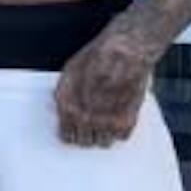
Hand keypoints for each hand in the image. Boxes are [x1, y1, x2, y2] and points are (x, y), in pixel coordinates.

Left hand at [55, 21, 159, 146]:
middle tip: (93, 123)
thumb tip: (63, 111)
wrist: (127, 48)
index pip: (66, 134)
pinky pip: (121, 136)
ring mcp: (107, 121)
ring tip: (107, 118)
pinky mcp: (127, 120)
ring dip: (104, 133)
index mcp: (68, 105)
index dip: (71, 131)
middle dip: (87, 133)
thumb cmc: (99, 55)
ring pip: (103, 142)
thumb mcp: (71, 70)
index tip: (75, 129)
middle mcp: (85, 116)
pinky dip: (121, 128)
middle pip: (84, 141)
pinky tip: (120, 113)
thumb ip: (66, 93)